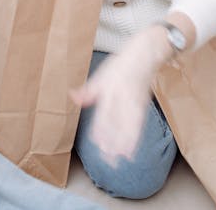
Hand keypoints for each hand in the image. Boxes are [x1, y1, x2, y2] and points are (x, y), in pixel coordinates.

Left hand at [71, 28, 170, 165]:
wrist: (143, 54)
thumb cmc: (119, 65)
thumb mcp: (101, 75)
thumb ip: (87, 90)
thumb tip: (71, 96)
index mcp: (110, 88)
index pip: (104, 111)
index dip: (101, 127)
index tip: (96, 141)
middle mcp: (123, 97)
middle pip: (117, 122)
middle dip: (111, 140)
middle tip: (105, 157)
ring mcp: (134, 102)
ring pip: (128, 126)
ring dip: (122, 144)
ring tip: (116, 159)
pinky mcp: (143, 106)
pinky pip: (139, 126)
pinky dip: (134, 140)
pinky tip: (129, 152)